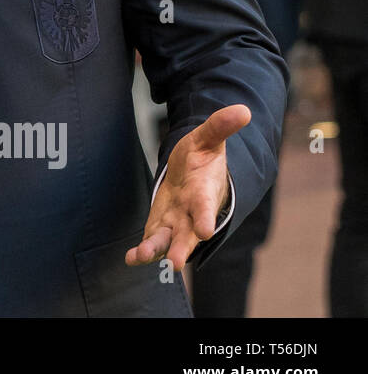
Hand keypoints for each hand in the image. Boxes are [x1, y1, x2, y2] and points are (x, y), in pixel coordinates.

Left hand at [125, 103, 247, 271]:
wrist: (195, 176)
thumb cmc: (202, 159)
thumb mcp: (208, 138)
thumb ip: (221, 126)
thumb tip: (243, 110)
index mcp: (205, 192)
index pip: (206, 207)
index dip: (205, 217)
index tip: (206, 231)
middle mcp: (191, 214)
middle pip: (188, 235)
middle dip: (181, 248)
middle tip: (175, 263)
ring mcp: (175, 223)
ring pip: (167, 241)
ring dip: (156, 251)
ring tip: (141, 257)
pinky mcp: (160, 227)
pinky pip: (152, 242)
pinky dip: (143, 253)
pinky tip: (131, 258)